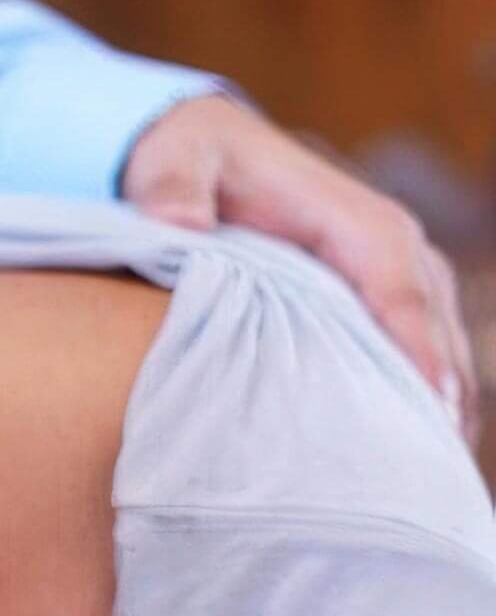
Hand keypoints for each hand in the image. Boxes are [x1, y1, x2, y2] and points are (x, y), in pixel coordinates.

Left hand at [123, 93, 477, 438]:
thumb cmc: (188, 159)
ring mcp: (381, 265)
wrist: (198, 149)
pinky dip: (423, 384)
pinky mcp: (367, 290)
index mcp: (344, 214)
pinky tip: (420, 441)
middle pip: (430, 314)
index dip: (413, 340)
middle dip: (443, 382)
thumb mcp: (170, 162)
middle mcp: (379, 238)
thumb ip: (173, 190)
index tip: (427, 400)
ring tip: (440, 465)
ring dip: (445, 392)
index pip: (392, 279)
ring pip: (434, 330)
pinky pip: (412, 337)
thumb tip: (175, 222)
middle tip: (439, 460)